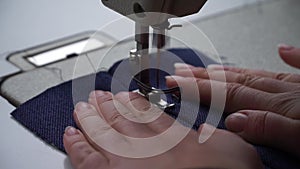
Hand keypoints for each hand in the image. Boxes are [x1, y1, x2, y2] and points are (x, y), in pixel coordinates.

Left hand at [63, 91, 262, 168]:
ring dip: (92, 118)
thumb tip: (202, 134)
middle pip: (122, 121)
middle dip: (107, 107)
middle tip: (96, 96)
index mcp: (177, 139)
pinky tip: (70, 134)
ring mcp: (131, 160)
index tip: (125, 96)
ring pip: (104, 133)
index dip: (134, 104)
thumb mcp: (232, 150)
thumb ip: (210, 139)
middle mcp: (151, 147)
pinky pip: (90, 159)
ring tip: (82, 106)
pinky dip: (79, 145)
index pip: (148, 116)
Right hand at [166, 44, 299, 157]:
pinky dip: (288, 57)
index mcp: (280, 106)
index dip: (198, 87)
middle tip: (181, 70)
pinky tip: (280, 50)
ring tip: (209, 68)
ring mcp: (298, 87)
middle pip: (234, 81)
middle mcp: (285, 92)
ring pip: (256, 75)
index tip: (175, 82)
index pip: (228, 94)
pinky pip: (298, 67)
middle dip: (203, 76)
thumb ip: (268, 127)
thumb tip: (234, 120)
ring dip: (229, 71)